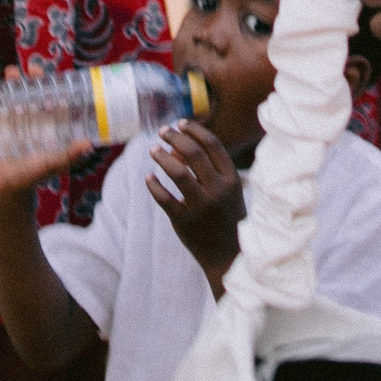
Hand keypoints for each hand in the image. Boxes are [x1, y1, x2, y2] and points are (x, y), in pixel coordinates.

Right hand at [0, 69, 91, 198]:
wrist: (3, 187)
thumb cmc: (31, 175)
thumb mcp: (52, 163)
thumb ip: (68, 155)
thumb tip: (89, 145)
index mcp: (43, 119)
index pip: (47, 94)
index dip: (48, 81)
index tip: (49, 73)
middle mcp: (26, 113)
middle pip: (29, 86)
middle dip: (30, 74)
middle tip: (31, 69)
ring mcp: (6, 114)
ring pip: (9, 88)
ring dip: (11, 77)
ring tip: (12, 73)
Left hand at [146, 120, 244, 292]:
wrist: (229, 257)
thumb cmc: (227, 217)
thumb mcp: (227, 191)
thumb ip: (209, 169)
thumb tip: (178, 147)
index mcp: (232, 179)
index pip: (213, 145)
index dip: (195, 130)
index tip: (180, 123)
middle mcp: (218, 190)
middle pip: (193, 153)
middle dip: (175, 138)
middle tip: (162, 132)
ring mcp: (202, 207)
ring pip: (177, 172)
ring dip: (162, 157)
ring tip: (153, 150)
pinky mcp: (185, 222)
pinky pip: (164, 198)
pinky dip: (154, 186)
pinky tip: (148, 178)